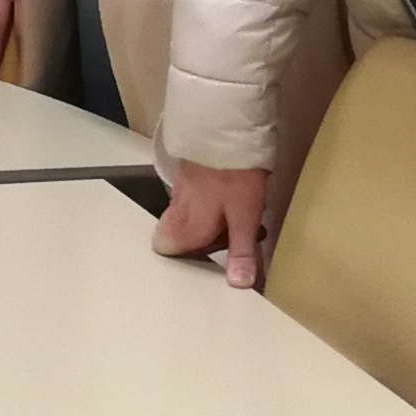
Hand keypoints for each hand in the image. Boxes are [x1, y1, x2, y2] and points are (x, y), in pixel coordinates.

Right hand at [155, 158, 272, 288]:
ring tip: (242, 215)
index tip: (221, 253)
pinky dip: (211, 207)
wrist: (223, 130)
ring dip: (212, 224)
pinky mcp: (187, 179)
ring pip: (188, 221)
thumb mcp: (244, 217)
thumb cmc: (233, 177)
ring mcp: (179, 195)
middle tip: (236, 234)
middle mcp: (174, 215)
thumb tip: (239, 285)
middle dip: (208, 241)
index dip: (195, 258)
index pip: (171, 254)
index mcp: (183, 230)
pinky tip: (233, 197)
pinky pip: (194, 204)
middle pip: (180, 239)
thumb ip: (240, 252)